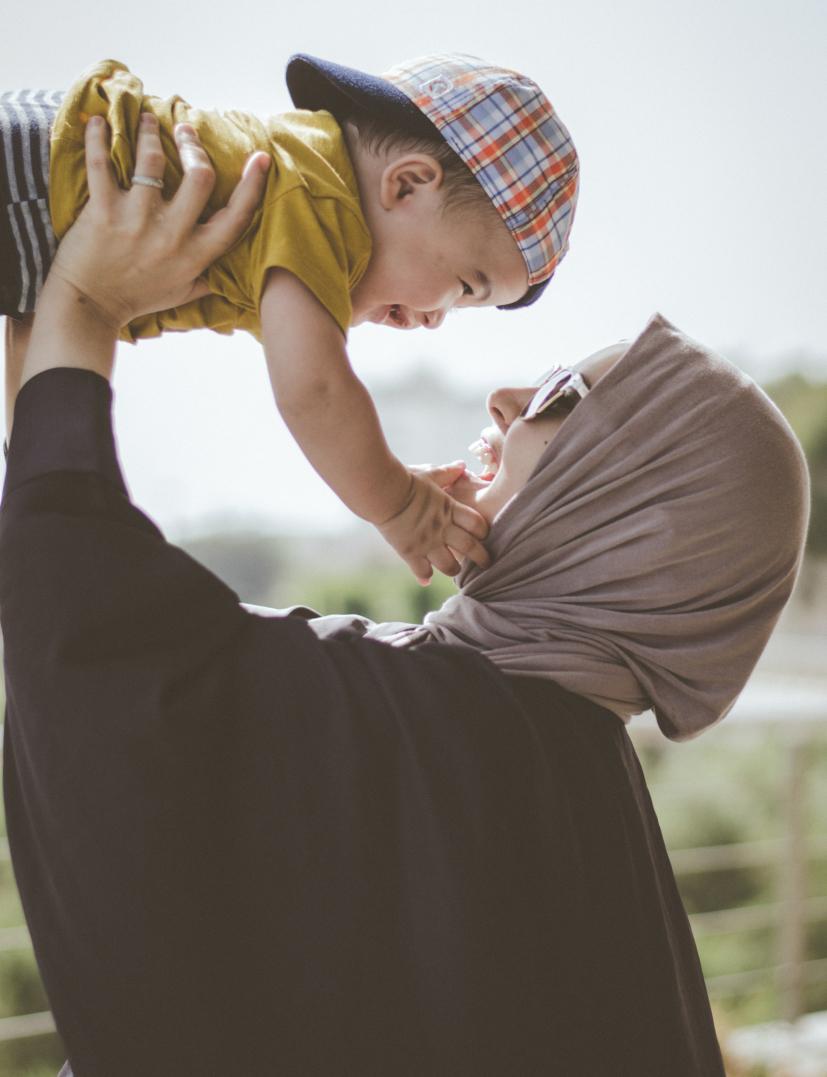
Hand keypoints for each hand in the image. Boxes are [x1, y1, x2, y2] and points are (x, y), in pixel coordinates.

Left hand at [46, 113, 269, 328]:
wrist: (90, 307)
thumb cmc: (137, 299)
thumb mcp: (183, 293)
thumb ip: (209, 277)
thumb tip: (234, 270)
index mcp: (195, 254)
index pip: (236, 216)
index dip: (253, 185)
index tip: (260, 158)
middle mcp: (171, 235)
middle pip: (200, 176)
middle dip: (194, 146)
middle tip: (185, 131)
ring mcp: (137, 220)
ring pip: (151, 160)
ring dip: (150, 132)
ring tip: (147, 120)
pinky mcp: (103, 211)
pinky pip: (101, 164)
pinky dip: (98, 137)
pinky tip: (99, 121)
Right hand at [376, 463, 490, 583]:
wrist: (382, 492)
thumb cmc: (405, 479)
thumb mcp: (429, 474)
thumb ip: (447, 472)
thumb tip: (461, 465)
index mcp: (449, 509)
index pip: (477, 524)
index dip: (483, 531)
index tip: (483, 535)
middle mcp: (442, 529)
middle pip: (470, 548)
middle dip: (482, 558)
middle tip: (487, 563)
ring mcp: (427, 543)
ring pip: (449, 566)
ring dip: (455, 569)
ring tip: (456, 570)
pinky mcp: (410, 552)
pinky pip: (422, 571)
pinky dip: (424, 576)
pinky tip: (426, 580)